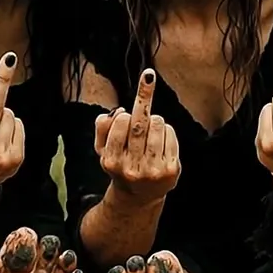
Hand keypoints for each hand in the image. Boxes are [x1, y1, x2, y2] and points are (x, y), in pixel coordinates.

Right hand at [94, 68, 179, 202]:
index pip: (121, 123)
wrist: (139, 196)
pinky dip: (166, 131)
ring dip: (155, 120)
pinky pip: (170, 134)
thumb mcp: (103, 149)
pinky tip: (160, 142)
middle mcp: (131, 167)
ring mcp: (153, 170)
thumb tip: (118, 111)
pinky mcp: (171, 170)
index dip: (124, 115)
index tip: (125, 113)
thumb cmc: (120, 164)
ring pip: (158, 124)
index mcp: (111, 161)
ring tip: (150, 131)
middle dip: (144, 98)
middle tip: (148, 76)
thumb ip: (102, 126)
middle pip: (140, 122)